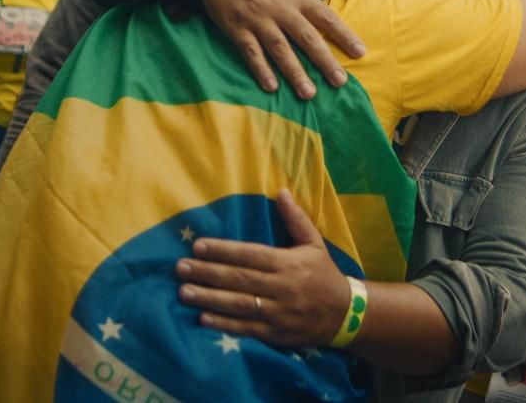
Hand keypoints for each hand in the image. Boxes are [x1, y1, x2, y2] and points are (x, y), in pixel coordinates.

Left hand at [176, 189, 350, 346]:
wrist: (345, 314)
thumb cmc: (324, 274)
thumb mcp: (314, 243)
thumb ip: (296, 218)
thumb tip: (281, 191)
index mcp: (288, 263)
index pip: (250, 254)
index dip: (223, 251)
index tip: (198, 246)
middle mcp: (281, 287)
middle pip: (239, 279)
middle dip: (207, 273)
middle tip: (179, 268)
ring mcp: (278, 312)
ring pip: (239, 304)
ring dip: (209, 298)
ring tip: (184, 292)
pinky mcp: (276, 334)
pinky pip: (246, 329)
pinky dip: (224, 325)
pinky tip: (202, 319)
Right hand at [194, 0, 363, 98]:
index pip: (325, 17)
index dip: (344, 35)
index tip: (360, 52)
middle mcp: (280, 9)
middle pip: (307, 38)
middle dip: (325, 61)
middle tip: (340, 82)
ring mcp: (258, 20)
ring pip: (281, 50)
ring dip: (295, 72)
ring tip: (309, 94)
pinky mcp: (237, 28)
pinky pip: (251, 52)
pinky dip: (261, 69)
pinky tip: (271, 87)